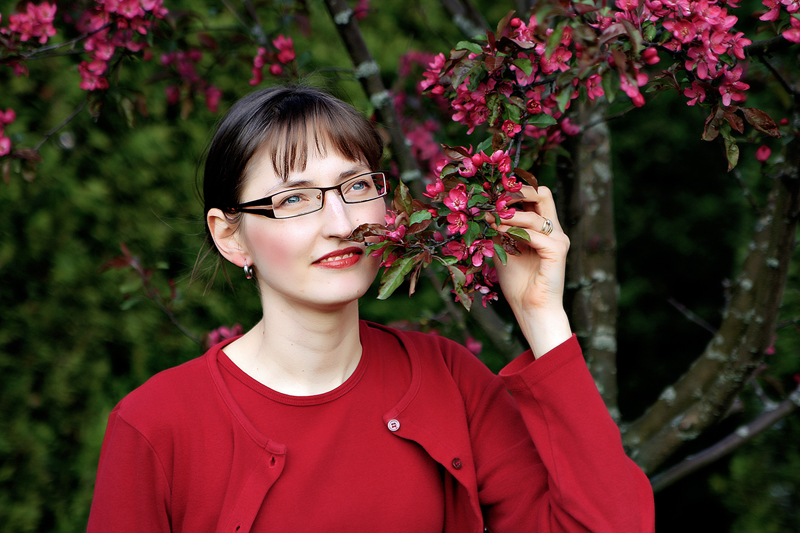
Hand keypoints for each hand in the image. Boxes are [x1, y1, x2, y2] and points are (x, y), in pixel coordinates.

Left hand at [490, 185, 571, 356]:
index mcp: (542, 227)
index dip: (514, 190)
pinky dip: (514, 230)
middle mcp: (553, 229)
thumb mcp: (503, 249)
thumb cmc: (517, 282)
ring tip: (489, 216)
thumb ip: (499, 230)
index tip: (491, 192)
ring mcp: (558, 239)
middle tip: (495, 196)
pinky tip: (497, 230)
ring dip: (510, 213)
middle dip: (518, 191)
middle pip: (543, 194)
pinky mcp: (557, 251)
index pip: (534, 196)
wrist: (530, 308)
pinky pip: (535, 234)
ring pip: (535, 214)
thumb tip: (485, 211)